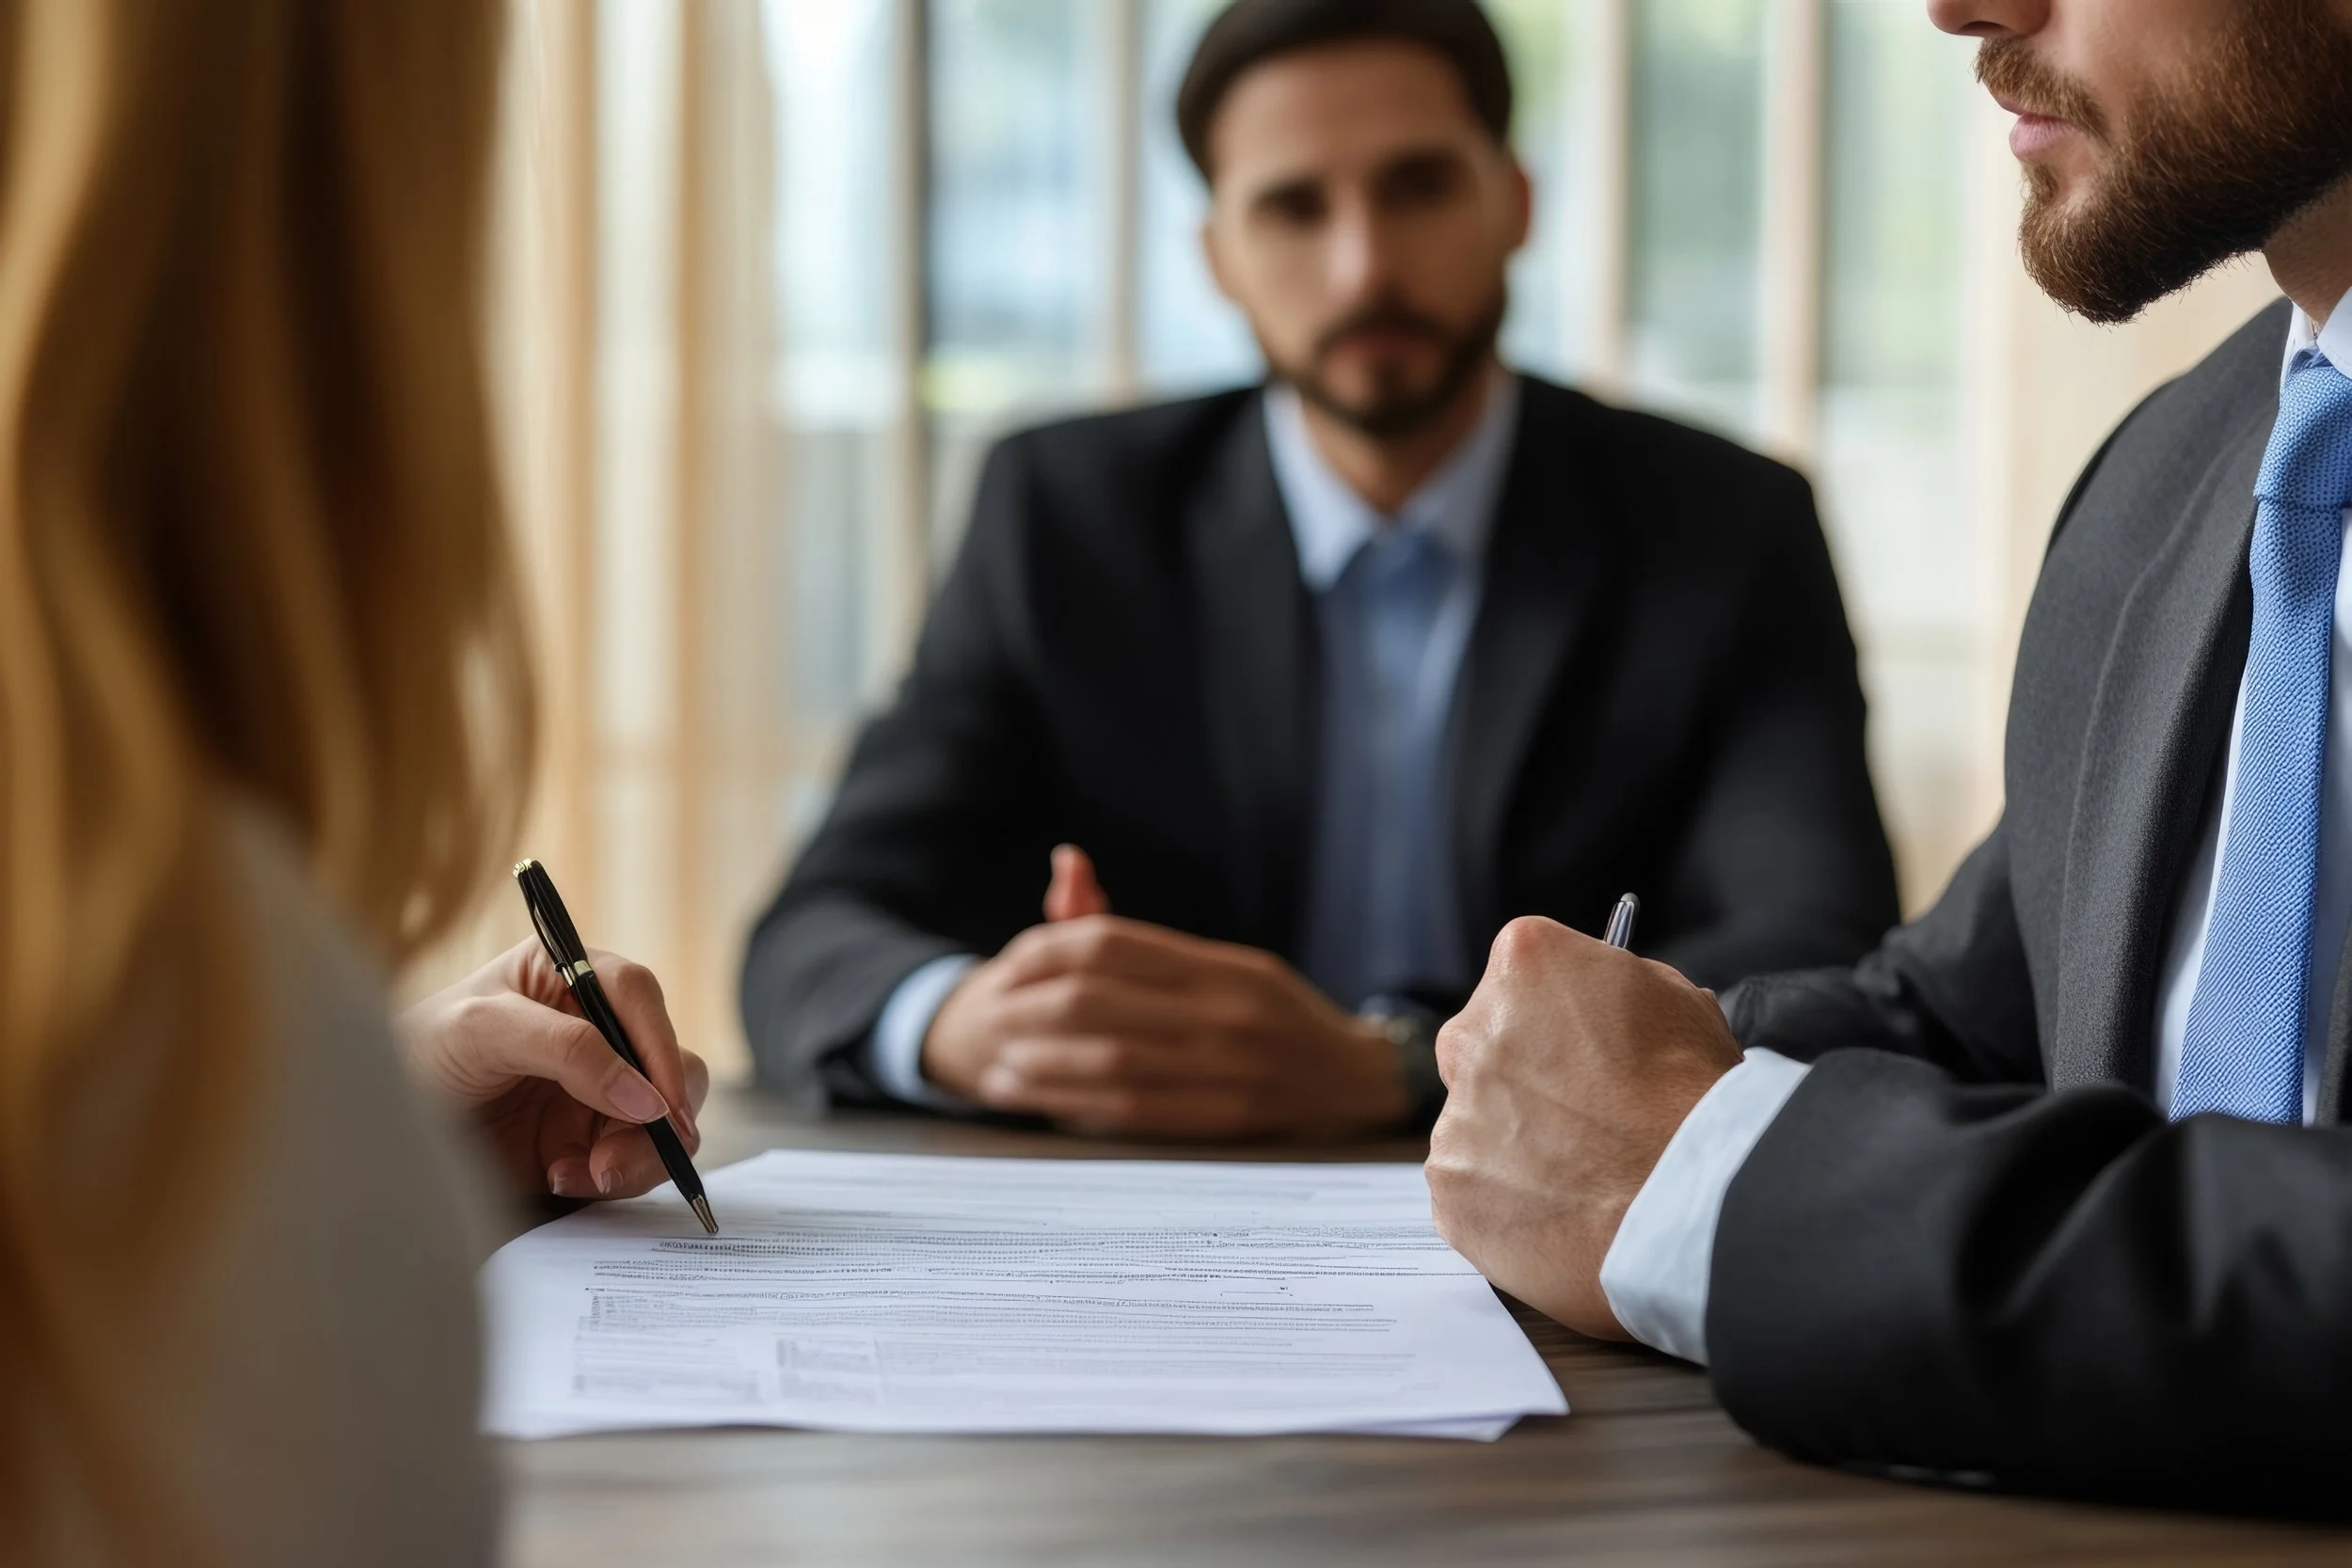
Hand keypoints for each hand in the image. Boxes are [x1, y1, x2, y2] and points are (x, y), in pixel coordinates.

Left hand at [397, 939, 709, 1200]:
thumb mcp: (482, 1030)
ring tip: (586, 1176)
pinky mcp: (584, 1138)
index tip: (663, 1104)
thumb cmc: (416, 1053)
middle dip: (660, 1113)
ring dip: (638, 1153)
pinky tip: (560, 1177)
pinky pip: (631, 1158)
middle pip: (667, 1062)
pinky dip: (609, 1177)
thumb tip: (646, 1097)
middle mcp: (594, 1029)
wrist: (372, 1131)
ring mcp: (594, 1087)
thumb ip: (568, 1049)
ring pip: (662, 1118)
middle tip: (629, 1153)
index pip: (637, 997)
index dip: (659, 1045)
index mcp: (569, 977)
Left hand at [921, 846, 1410, 1138]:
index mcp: (1221, 966)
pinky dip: (1075, 1104)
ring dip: (1041, 1064)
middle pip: (1100, 1002)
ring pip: (1110, 1061)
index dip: (1047, 952)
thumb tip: (1065, 868)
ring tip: (997, 1066)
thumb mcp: (1223, 964)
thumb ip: (1139, 935)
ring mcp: (1229, 1068)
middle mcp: (1227, 1011)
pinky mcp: (1226, 1119)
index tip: (1009, 964)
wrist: (1354, 1080)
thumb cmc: (1271, 1016)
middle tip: (993, 1017)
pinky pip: (1134, 1110)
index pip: (1113, 943)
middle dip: (1031, 1011)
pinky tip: (1036, 1100)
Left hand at [1425, 917, 1739, 1338]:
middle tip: (1583, 1116)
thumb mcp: (1680, 1002)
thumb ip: (1621, 990)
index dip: (1558, 1012)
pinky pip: (1472, 1190)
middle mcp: (1471, 1032)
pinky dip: (1507, 1204)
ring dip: (1515, 1144)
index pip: (1521, 972)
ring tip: (1584, 1175)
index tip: (1584, 1043)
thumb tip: (1606, 1003)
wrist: (1693, 1198)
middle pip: (1483, 1046)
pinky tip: (1564, 1211)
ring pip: (1476, 1124)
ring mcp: (1454, 1115)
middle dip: (1523, 1076)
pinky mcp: (1450, 1188)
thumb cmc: (1698, 1098)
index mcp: (1524, 963)